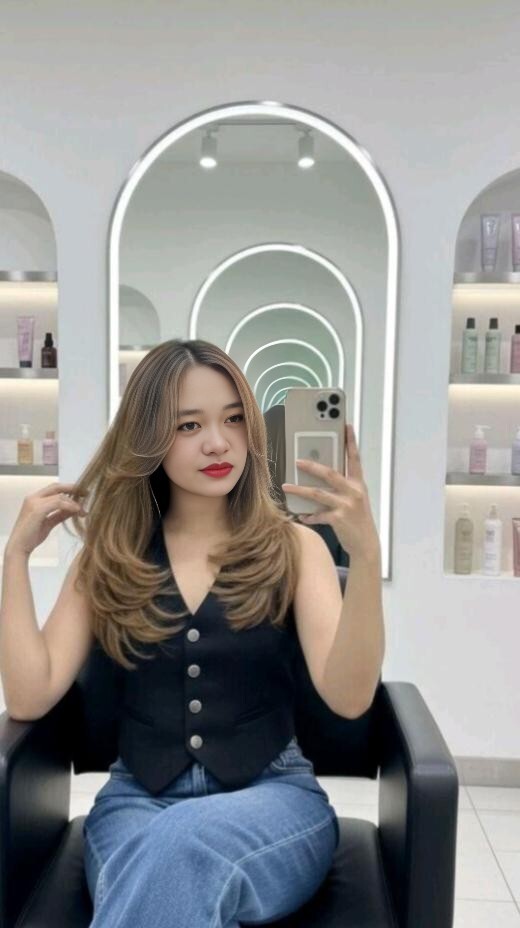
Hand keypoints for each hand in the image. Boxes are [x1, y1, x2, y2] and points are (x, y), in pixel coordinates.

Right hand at [5, 483, 87, 557]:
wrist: (19, 548)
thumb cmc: (31, 537)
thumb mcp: (48, 523)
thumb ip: (60, 514)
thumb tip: (74, 509)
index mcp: (34, 499)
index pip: (54, 488)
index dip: (69, 488)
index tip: (82, 493)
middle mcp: (33, 497)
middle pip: (57, 487)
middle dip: (73, 489)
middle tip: (87, 493)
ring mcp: (34, 502)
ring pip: (59, 496)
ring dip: (74, 502)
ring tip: (83, 510)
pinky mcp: (37, 510)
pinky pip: (58, 503)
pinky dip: (69, 506)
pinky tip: (77, 511)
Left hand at [281, 424, 380, 561]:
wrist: (366, 543)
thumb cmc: (357, 518)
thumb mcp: (354, 498)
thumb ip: (342, 486)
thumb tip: (319, 474)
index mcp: (358, 483)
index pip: (355, 458)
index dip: (351, 441)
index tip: (347, 425)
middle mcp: (354, 491)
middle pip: (330, 474)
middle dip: (312, 466)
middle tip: (297, 461)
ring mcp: (347, 505)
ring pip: (318, 494)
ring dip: (300, 490)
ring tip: (286, 486)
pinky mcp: (339, 519)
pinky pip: (318, 514)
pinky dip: (308, 514)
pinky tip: (301, 515)